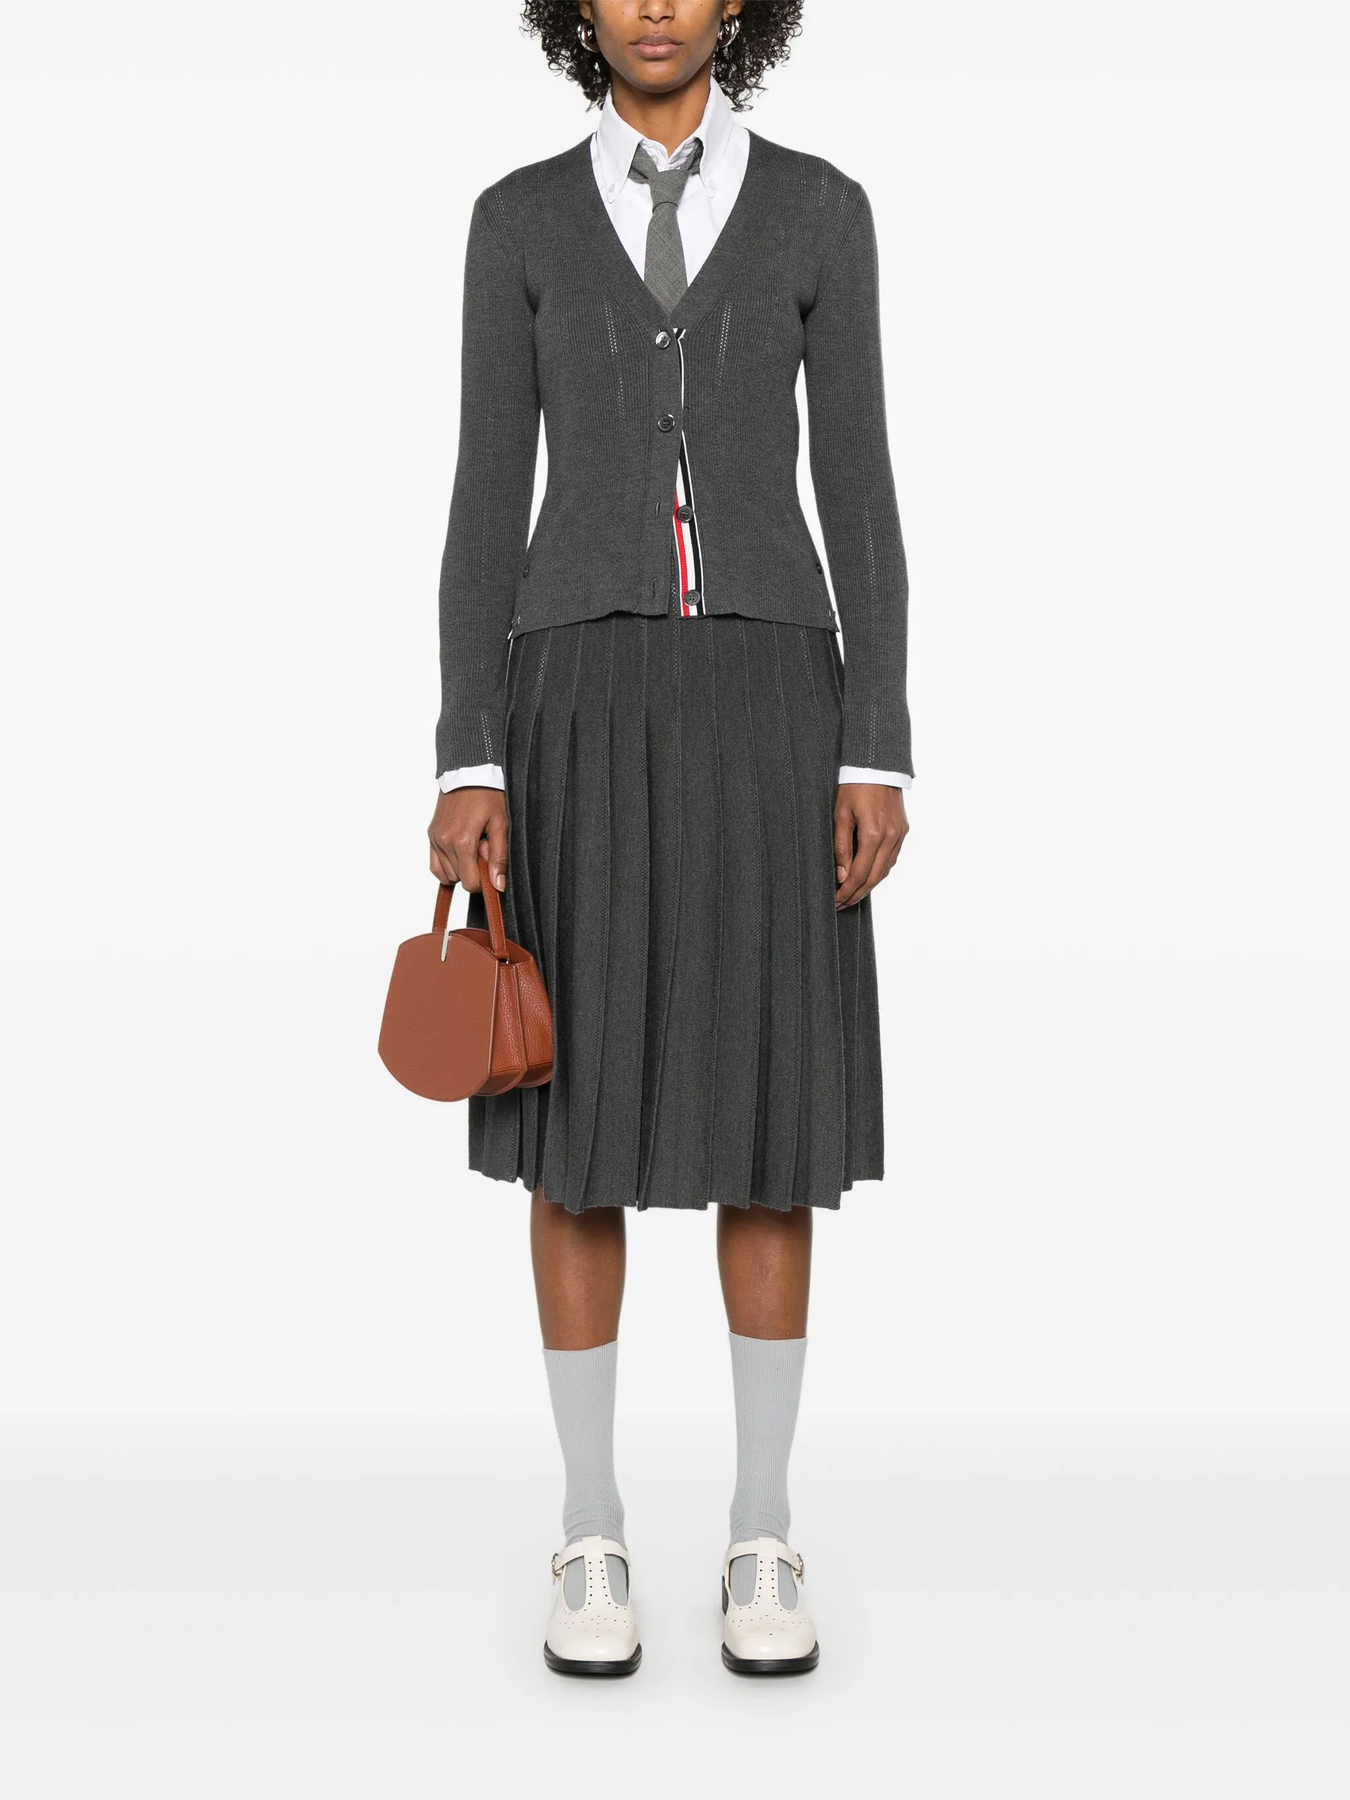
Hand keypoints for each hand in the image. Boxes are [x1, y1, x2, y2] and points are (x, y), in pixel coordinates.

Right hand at [428, 786, 508, 892]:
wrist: (469, 772)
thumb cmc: (488, 795)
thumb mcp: (501, 825)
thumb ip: (499, 857)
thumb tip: (498, 884)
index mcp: (463, 842)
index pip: (470, 883)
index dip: (484, 881)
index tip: (491, 866)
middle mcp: (444, 842)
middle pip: (459, 879)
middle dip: (473, 870)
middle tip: (483, 849)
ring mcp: (435, 838)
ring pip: (446, 874)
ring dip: (460, 868)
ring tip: (472, 847)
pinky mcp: (431, 834)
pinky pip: (435, 865)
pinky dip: (447, 866)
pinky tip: (459, 855)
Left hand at [833, 783, 907, 908]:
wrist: (877, 766)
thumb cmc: (854, 787)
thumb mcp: (840, 815)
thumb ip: (841, 847)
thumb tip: (842, 876)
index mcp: (873, 834)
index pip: (859, 874)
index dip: (847, 891)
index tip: (836, 901)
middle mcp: (890, 837)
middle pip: (874, 877)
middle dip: (857, 894)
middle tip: (842, 904)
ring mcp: (899, 834)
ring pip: (885, 870)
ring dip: (869, 885)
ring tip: (852, 894)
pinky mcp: (902, 830)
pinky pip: (892, 858)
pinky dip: (880, 871)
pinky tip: (868, 876)